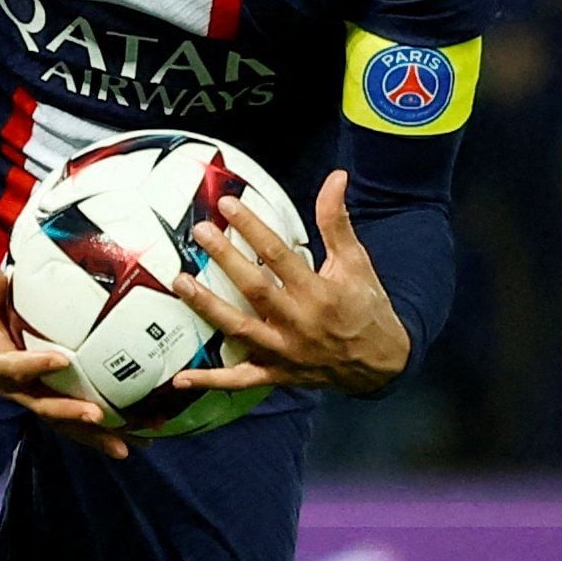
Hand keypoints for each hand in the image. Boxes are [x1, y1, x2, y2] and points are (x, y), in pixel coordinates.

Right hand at [0, 260, 132, 457]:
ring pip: (62, 422)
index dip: (34, 366)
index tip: (61, 360)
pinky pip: (72, 421)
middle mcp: (15, 388)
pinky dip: (100, 432)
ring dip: (93, 435)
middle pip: (43, 406)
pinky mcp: (47, 399)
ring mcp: (32, 397)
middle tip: (98, 416)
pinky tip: (132, 439)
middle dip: (70, 413)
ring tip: (125, 445)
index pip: (14, 368)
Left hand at [172, 171, 411, 398]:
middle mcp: (299, 322)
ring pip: (241, 329)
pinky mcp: (278, 374)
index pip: (279, 255)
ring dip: (209, 308)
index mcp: (318, 292)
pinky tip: (180, 379)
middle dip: (225, 259)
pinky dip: (211, 381)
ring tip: (181, 284)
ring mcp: (285, 351)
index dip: (253, 228)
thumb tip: (336, 179)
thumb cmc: (367, 309)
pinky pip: (241, 380)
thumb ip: (338, 222)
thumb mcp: (356, 262)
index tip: (228, 205)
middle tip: (199, 233)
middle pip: (255, 288)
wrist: (381, 364)